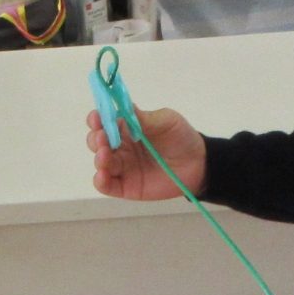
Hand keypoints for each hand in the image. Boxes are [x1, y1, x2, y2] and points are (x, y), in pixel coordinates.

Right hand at [88, 105, 205, 200]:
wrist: (197, 163)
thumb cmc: (180, 137)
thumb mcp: (166, 120)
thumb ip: (144, 118)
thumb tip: (124, 107)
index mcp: (125, 128)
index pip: (104, 121)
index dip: (97, 118)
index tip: (97, 117)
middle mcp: (119, 146)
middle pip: (97, 141)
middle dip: (96, 138)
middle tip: (103, 137)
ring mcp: (121, 167)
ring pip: (100, 162)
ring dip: (98, 157)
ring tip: (105, 155)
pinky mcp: (125, 186)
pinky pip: (105, 185)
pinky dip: (100, 180)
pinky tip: (102, 175)